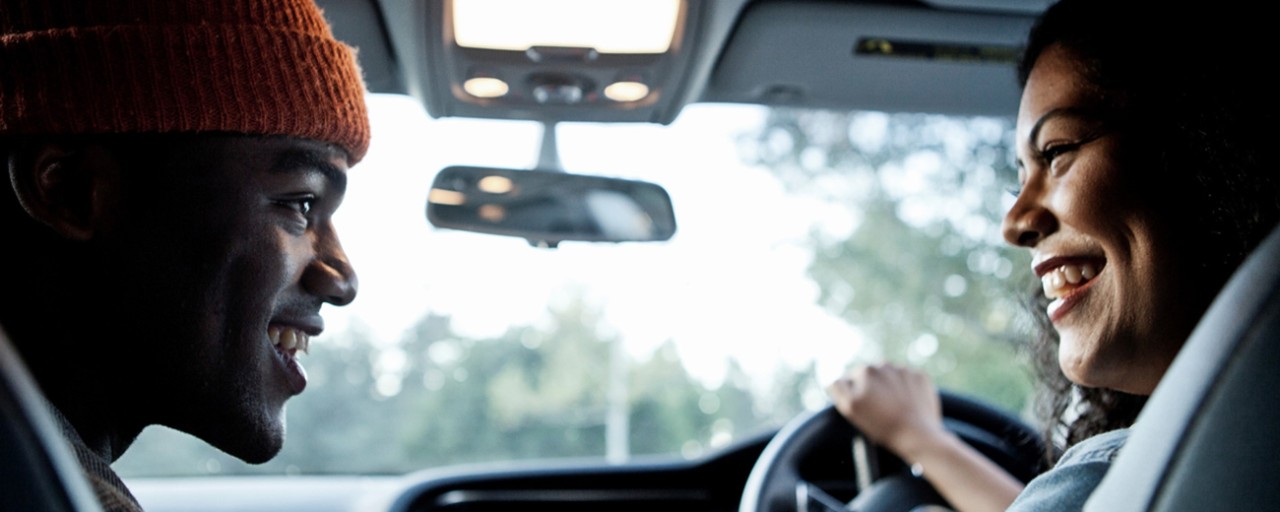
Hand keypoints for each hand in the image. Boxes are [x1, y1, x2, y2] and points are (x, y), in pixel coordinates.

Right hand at [827, 364, 945, 460]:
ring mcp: (905, 370)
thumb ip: (837, 386)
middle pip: (871, 377)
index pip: (850, 380)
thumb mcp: (850, 407)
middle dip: (872, 390)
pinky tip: (908, 406)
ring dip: (888, 389)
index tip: (863, 409)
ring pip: (889, 377)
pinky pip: (908, 380)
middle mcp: (884, 364)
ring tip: (894, 409)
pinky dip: (907, 390)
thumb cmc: (882, 424)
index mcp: (865, 370)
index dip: (854, 395)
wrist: (918, 435)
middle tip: (879, 411)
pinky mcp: (921, 377)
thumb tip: (834, 374)